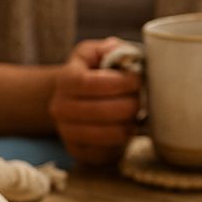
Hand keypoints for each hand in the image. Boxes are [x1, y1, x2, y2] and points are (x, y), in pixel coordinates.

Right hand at [49, 38, 141, 165]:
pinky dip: (125, 141)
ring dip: (131, 123)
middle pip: (105, 111)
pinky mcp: (80, 152)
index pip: (92, 84)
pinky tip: (126, 128)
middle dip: (132, 104)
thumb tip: (116, 48)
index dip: (121, 82)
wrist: (75, 103)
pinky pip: (110, 152)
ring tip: (135, 114)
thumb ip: (108, 49)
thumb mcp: (96, 55)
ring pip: (112, 133)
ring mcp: (68, 132)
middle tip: (140, 99)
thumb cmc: (93, 75)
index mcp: (65, 80)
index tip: (138, 79)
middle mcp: (60, 108)